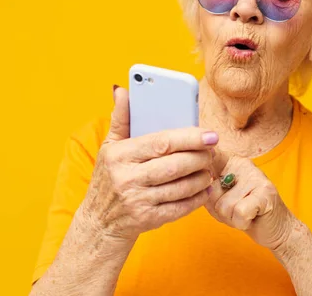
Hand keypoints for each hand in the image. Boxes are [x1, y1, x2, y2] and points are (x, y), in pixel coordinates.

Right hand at [78, 86, 217, 242]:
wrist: (99, 221)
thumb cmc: (109, 178)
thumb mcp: (109, 147)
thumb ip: (121, 118)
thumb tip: (123, 90)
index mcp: (119, 155)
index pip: (161, 142)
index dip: (190, 137)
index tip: (210, 134)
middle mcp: (126, 178)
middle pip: (175, 165)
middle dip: (200, 157)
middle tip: (212, 151)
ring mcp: (137, 201)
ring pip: (181, 187)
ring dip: (201, 177)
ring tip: (208, 169)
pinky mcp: (148, 219)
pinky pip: (180, 208)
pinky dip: (197, 198)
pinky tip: (204, 189)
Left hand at [205, 150, 297, 250]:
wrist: (275, 228)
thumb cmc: (242, 212)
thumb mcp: (219, 198)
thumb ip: (206, 187)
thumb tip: (199, 180)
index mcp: (230, 161)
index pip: (207, 157)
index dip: (199, 173)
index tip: (202, 181)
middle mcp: (243, 164)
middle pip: (210, 191)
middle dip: (216, 209)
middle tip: (233, 210)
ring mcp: (256, 176)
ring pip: (224, 205)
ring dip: (230, 218)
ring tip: (243, 214)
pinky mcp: (266, 193)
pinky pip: (239, 212)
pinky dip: (241, 222)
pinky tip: (251, 218)